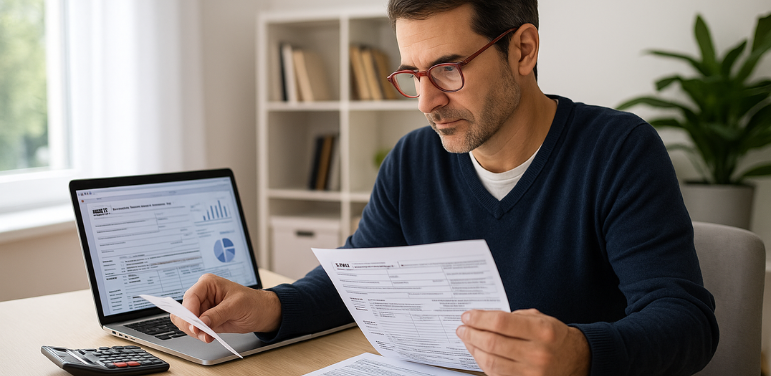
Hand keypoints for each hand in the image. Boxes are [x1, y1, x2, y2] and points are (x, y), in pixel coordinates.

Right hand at [170, 273, 281, 342]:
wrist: (262, 313)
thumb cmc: (253, 302)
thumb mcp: (236, 306)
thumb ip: (217, 315)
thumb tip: (201, 323)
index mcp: (208, 283)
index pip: (191, 297)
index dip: (189, 312)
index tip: (195, 326)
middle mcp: (202, 294)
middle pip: (183, 310)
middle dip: (190, 324)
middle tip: (201, 333)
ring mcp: (202, 308)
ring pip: (185, 322)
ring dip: (194, 332)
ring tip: (208, 336)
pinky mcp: (205, 320)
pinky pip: (193, 329)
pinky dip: (198, 335)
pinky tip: (208, 336)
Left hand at [456, 309, 589, 375]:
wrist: (578, 360)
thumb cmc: (555, 337)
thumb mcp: (540, 319)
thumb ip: (514, 318)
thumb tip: (483, 319)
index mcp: (542, 331)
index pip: (501, 322)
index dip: (479, 318)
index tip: (468, 316)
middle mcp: (538, 353)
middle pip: (493, 342)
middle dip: (471, 333)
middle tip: (462, 328)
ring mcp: (532, 372)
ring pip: (491, 361)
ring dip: (473, 349)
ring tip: (466, 339)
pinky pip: (497, 374)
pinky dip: (483, 363)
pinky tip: (478, 353)